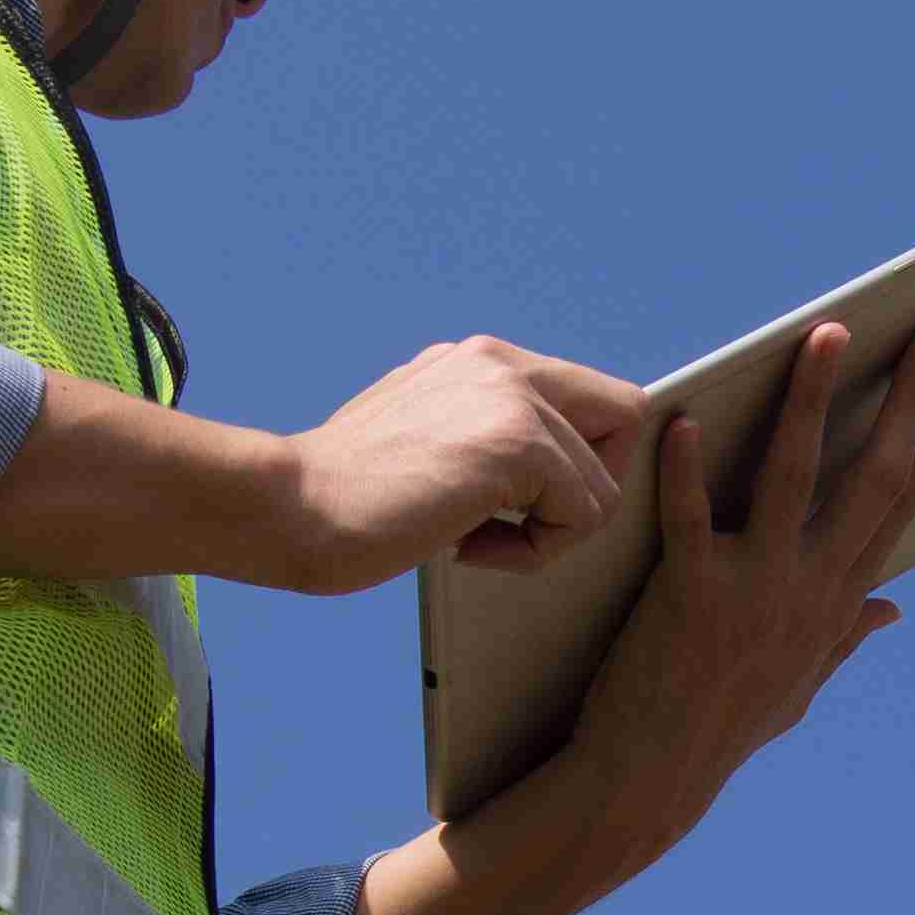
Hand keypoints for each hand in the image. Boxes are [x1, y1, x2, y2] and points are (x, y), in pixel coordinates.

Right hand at [262, 336, 648, 595]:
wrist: (292, 507)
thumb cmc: (345, 495)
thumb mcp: (423, 440)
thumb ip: (483, 433)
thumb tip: (547, 470)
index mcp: (481, 362)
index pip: (592, 396)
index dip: (582, 458)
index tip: (529, 501)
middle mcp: (502, 364)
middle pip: (623, 419)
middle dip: (588, 490)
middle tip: (519, 523)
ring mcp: (512, 397)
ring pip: (602, 485)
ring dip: (550, 535)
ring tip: (473, 538)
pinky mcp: (516, 442)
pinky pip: (582, 515)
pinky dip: (535, 552)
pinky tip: (467, 546)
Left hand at [567, 313, 914, 860]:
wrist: (650, 781)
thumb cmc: (720, 728)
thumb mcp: (799, 687)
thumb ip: (846, 639)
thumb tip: (893, 609)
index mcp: (837, 605)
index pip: (901, 507)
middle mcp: (809, 592)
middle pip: (872, 478)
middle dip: (907, 397)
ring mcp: (754, 592)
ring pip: (793, 477)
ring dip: (812, 400)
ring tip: (828, 333)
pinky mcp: (689, 597)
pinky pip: (690, 518)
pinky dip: (687, 469)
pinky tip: (691, 416)